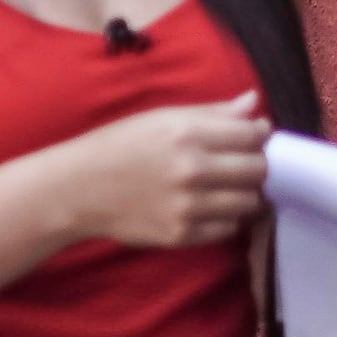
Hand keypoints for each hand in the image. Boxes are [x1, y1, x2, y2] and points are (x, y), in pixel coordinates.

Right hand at [48, 93, 271, 250]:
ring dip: (243, 193)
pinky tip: (207, 206)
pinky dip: (225, 217)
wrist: (77, 188)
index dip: (259, 135)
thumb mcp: (161, 117)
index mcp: (187, 133)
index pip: (253, 135)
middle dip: (256, 164)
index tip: (252, 137)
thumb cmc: (119, 146)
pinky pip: (228, 228)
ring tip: (224, 186)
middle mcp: (190, 170)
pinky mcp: (181, 234)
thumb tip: (253, 103)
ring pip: (249, 202)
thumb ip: (212, 112)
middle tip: (240, 163)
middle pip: (258, 170)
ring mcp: (187, 206)